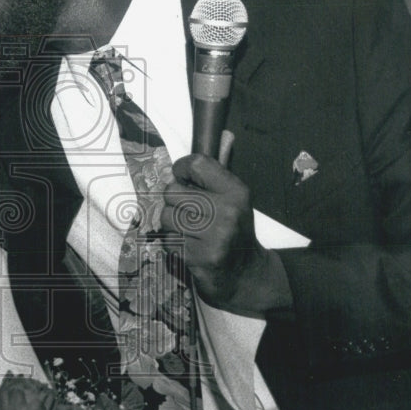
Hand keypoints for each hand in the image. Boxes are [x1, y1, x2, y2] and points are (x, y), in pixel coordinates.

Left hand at [162, 153, 291, 315]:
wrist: (245, 274)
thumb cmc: (234, 230)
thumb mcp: (235, 198)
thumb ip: (219, 172)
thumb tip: (224, 135)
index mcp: (236, 191)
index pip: (197, 163)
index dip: (182, 169)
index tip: (183, 178)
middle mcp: (226, 211)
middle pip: (172, 192)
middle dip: (174, 202)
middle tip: (189, 213)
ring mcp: (213, 236)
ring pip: (165, 217)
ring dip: (171, 225)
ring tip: (190, 231)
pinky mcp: (198, 258)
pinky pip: (167, 240)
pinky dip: (173, 244)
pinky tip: (190, 247)